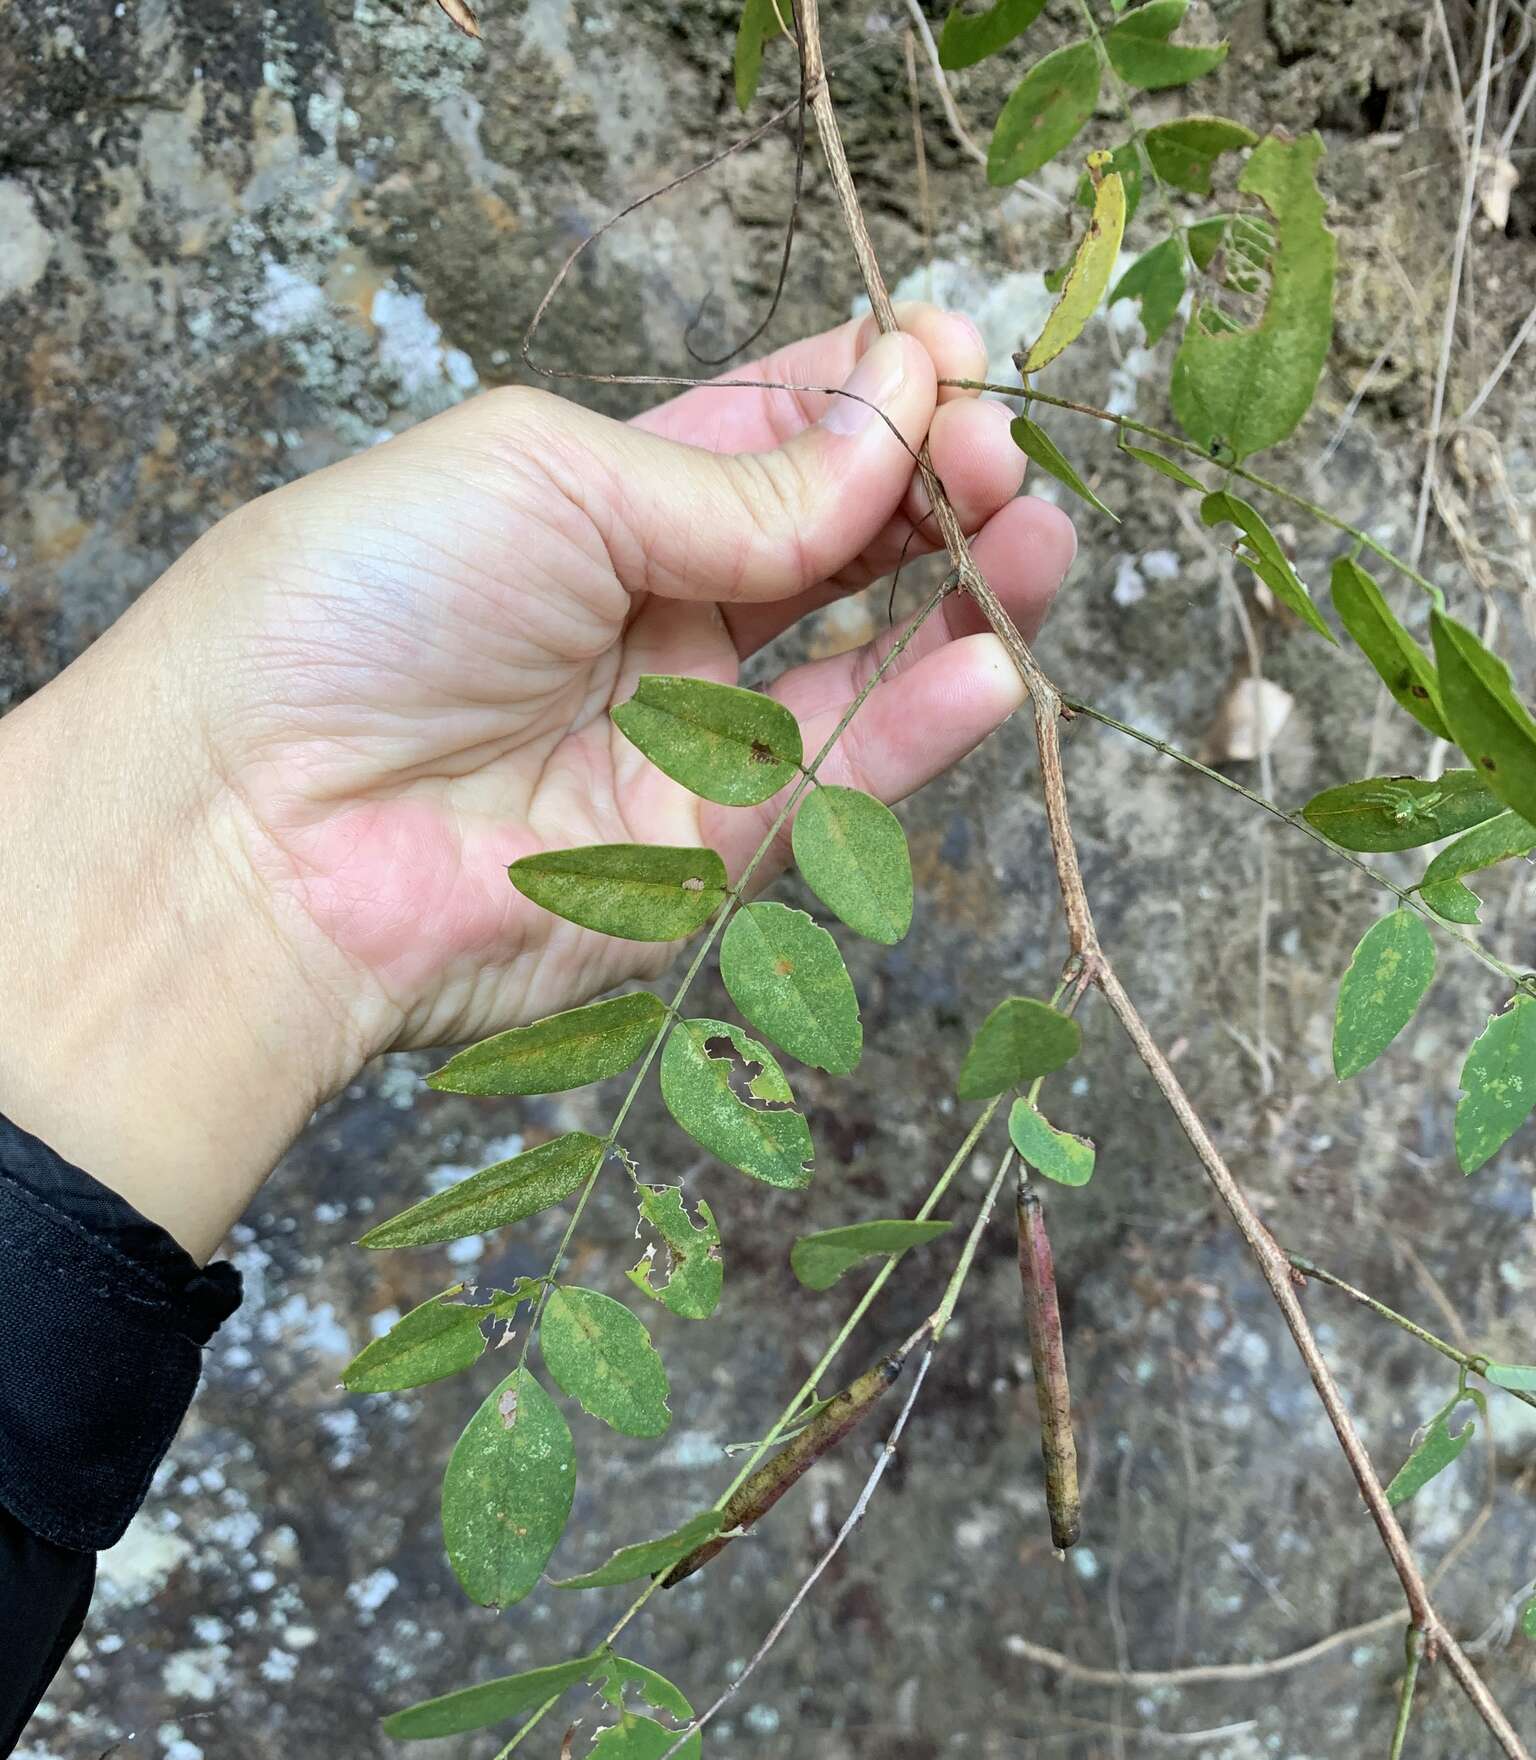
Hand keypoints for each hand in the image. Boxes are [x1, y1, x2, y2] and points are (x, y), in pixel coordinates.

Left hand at [0, 308, 1073, 1259]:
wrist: (267, 822)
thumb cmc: (364, 605)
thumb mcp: (549, 476)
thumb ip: (732, 481)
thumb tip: (886, 437)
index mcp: (594, 502)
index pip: (766, 434)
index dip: (863, 391)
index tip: (947, 354)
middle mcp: (649, 616)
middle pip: (830, 542)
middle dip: (926, 483)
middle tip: (1000, 447)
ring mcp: (682, 736)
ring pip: (858, 660)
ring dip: (958, 594)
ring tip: (1035, 534)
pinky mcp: (704, 852)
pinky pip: (838, 779)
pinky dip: (921, 721)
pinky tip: (990, 658)